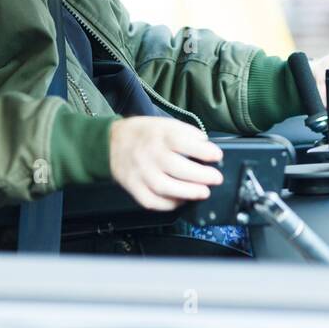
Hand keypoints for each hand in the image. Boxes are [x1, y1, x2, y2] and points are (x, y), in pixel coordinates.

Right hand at [107, 116, 223, 210]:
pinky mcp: (133, 187)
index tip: (217, 156)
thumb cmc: (143, 133)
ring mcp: (140, 172)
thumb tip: (207, 145)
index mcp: (159, 135)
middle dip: (202, 176)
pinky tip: (181, 201)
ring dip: (188, 192)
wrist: (111, 143)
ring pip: (165, 188)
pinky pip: (152, 201)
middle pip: (177, 168)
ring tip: (203, 192)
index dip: (203, 151)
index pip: (183, 142)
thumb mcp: (165, 123)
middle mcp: (149, 154)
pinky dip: (169, 204)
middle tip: (216, 179)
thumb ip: (186, 133)